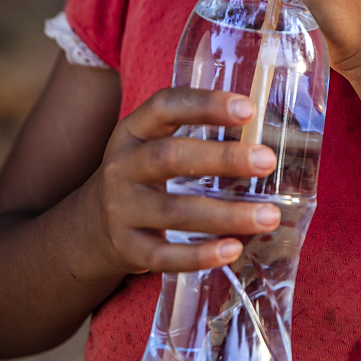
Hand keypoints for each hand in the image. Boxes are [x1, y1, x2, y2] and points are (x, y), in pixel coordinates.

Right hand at [89, 88, 279, 273]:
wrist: (91, 225)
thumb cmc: (144, 175)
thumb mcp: (154, 143)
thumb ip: (197, 133)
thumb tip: (266, 131)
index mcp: (133, 131)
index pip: (164, 106)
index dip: (205, 104)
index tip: (248, 109)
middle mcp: (122, 166)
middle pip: (169, 157)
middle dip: (222, 159)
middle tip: (267, 161)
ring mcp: (121, 209)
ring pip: (174, 212)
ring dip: (226, 214)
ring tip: (269, 215)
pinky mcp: (127, 248)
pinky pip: (164, 256)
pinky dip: (200, 255)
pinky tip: (233, 249)